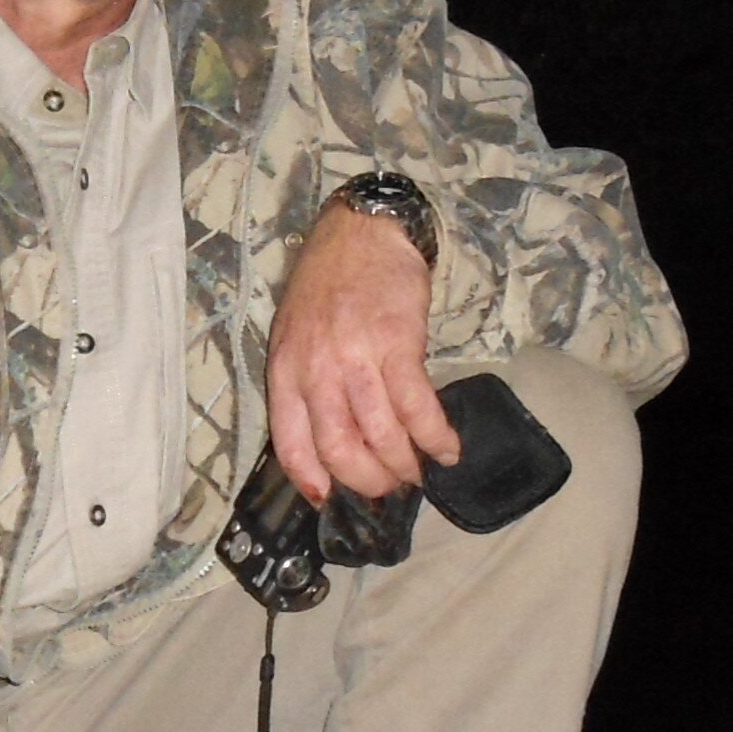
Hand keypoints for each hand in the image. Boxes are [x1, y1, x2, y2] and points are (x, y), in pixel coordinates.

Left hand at [265, 203, 458, 503]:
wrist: (363, 232)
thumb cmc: (328, 284)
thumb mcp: (296, 335)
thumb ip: (306, 384)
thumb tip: (333, 438)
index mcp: (286, 370)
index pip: (292, 443)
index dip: (312, 480)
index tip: (329, 499)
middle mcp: (316, 369)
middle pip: (340, 449)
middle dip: (368, 481)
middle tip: (388, 489)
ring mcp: (356, 358)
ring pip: (381, 435)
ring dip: (404, 465)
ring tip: (418, 473)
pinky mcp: (397, 346)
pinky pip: (418, 407)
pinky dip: (435, 436)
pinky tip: (447, 448)